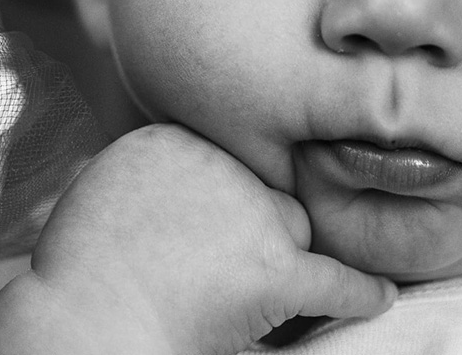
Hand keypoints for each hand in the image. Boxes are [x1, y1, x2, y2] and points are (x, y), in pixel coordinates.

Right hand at [0, 124, 395, 354]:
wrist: (81, 323)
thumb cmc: (83, 270)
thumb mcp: (110, 180)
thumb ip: (161, 166)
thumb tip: (200, 172)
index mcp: (175, 138)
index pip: (228, 162)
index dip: (222, 201)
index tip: (204, 227)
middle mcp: (220, 165)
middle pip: (263, 189)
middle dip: (251, 222)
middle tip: (216, 264)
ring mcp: (251, 214)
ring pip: (292, 228)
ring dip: (279, 256)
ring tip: (247, 288)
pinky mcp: (273, 269)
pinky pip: (332, 278)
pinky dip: (358, 291)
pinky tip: (380, 296)